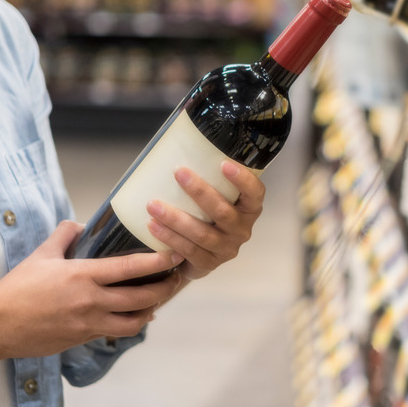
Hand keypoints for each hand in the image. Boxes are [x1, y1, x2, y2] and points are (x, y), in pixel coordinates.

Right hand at [0, 221, 183, 358]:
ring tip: (158, 300)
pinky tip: (134, 316)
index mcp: (83, 275)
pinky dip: (130, 323)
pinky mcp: (84, 339)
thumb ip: (65, 235)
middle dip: (165, 289)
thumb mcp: (42, 254)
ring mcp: (89, 324)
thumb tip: (81, 225)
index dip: (157, 262)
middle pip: (141, 298)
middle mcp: (91, 301)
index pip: (130, 268)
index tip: (174, 256)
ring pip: (134, 322)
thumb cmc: (18, 288)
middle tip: (176, 279)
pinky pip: (115, 332)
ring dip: (151, 310)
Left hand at [145, 160, 264, 279]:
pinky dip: (170, 238)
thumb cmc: (208, 215)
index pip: (255, 193)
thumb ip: (209, 177)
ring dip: (176, 219)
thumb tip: (180, 142)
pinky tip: (153, 226)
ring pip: (202, 234)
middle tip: (179, 173)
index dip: (242, 179)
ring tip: (153, 205)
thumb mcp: (216, 197)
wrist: (200, 254)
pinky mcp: (209, 264)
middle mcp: (242, 229)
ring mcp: (227, 249)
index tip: (223, 164)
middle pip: (223, 212)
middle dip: (200, 192)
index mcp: (249, 209)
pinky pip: (189, 251)